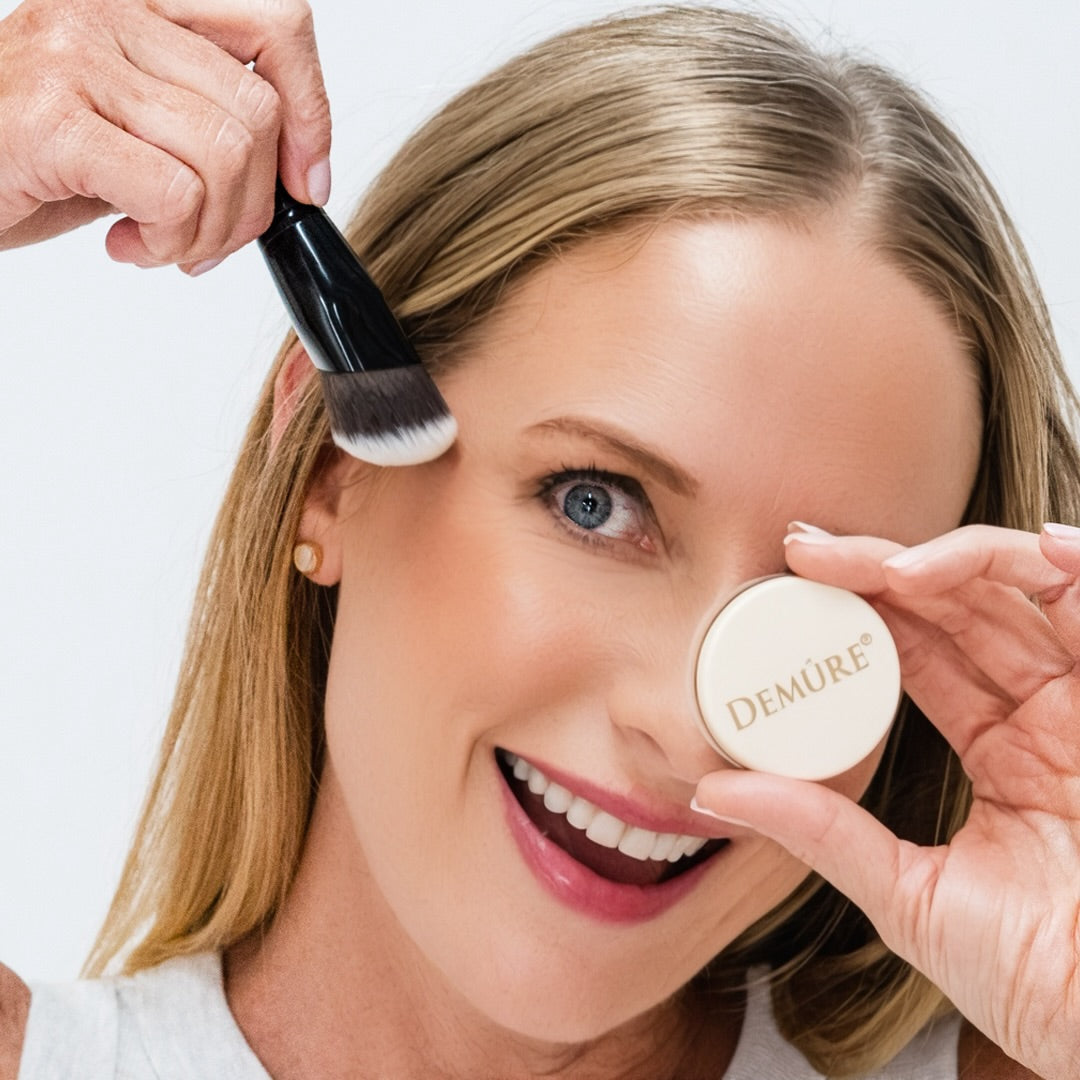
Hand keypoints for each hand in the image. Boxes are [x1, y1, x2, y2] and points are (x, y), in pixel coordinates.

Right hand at [0, 0, 330, 270]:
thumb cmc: (40, 158)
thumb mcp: (143, 128)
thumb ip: (212, 123)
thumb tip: (299, 170)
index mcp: (143, 1)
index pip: (275, 22)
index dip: (311, 110)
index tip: (306, 180)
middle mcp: (109, 7)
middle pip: (258, 112)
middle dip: (251, 205)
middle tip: (207, 241)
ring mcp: (77, 55)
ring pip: (223, 154)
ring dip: (207, 231)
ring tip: (162, 244)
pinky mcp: (53, 118)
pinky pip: (174, 192)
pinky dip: (168, 240)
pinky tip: (129, 245)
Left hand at [693, 522, 1079, 1079]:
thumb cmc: (1038, 984)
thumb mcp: (909, 896)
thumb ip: (821, 834)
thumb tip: (713, 792)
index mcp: (1004, 751)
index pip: (926, 650)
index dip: (863, 608)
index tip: (790, 582)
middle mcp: (1050, 716)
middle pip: (965, 607)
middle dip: (884, 567)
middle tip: (806, 549)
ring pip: (1032, 593)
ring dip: (962, 560)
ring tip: (888, 566)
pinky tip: (1044, 549)